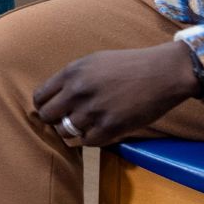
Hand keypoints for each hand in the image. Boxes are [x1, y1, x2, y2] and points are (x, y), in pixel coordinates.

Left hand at [31, 43, 203, 147]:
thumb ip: (72, 78)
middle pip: (48, 117)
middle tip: (67, 120)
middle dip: (55, 120)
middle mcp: (78, 91)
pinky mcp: (110, 127)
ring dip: (74, 131)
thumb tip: (53, 97)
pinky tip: (100, 129)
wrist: (163, 72)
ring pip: (66, 132)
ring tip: (87, 124)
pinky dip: (91, 138)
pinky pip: (87, 142)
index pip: (40, 98)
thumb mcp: (94, 61)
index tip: (53, 110)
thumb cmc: (129, 65)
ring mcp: (94, 111)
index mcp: (72, 72)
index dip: (44, 106)